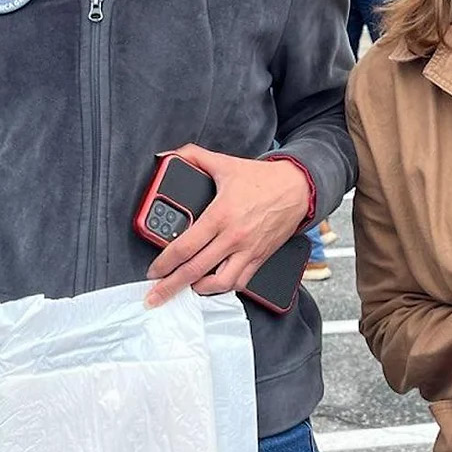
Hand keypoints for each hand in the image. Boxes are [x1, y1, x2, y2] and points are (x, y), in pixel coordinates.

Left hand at [146, 146, 309, 306]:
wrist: (298, 188)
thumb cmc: (261, 179)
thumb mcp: (224, 163)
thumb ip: (193, 157)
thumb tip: (168, 155)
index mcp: (220, 215)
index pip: (186, 247)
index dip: (165, 263)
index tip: (153, 271)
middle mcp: (233, 237)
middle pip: (196, 271)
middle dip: (171, 287)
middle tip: (155, 297)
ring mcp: (248, 251)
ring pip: (220, 284)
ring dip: (198, 290)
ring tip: (185, 289)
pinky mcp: (260, 258)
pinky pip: (240, 283)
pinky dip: (223, 288)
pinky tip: (211, 286)